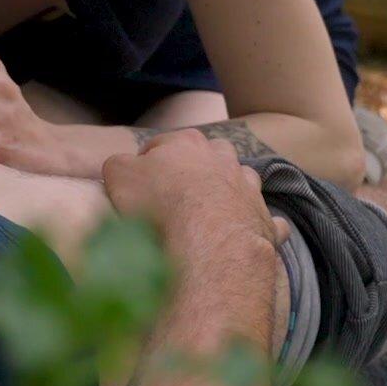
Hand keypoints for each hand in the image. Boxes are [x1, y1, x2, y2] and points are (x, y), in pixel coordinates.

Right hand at [102, 130, 289, 254]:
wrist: (207, 242)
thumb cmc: (158, 203)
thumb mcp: (118, 174)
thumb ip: (118, 164)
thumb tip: (124, 167)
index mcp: (187, 143)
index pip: (162, 144)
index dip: (146, 162)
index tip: (138, 183)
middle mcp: (223, 160)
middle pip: (210, 154)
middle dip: (197, 167)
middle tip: (178, 192)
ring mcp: (249, 190)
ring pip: (244, 179)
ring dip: (232, 189)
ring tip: (212, 211)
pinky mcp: (265, 222)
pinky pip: (268, 220)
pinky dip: (259, 224)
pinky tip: (247, 235)